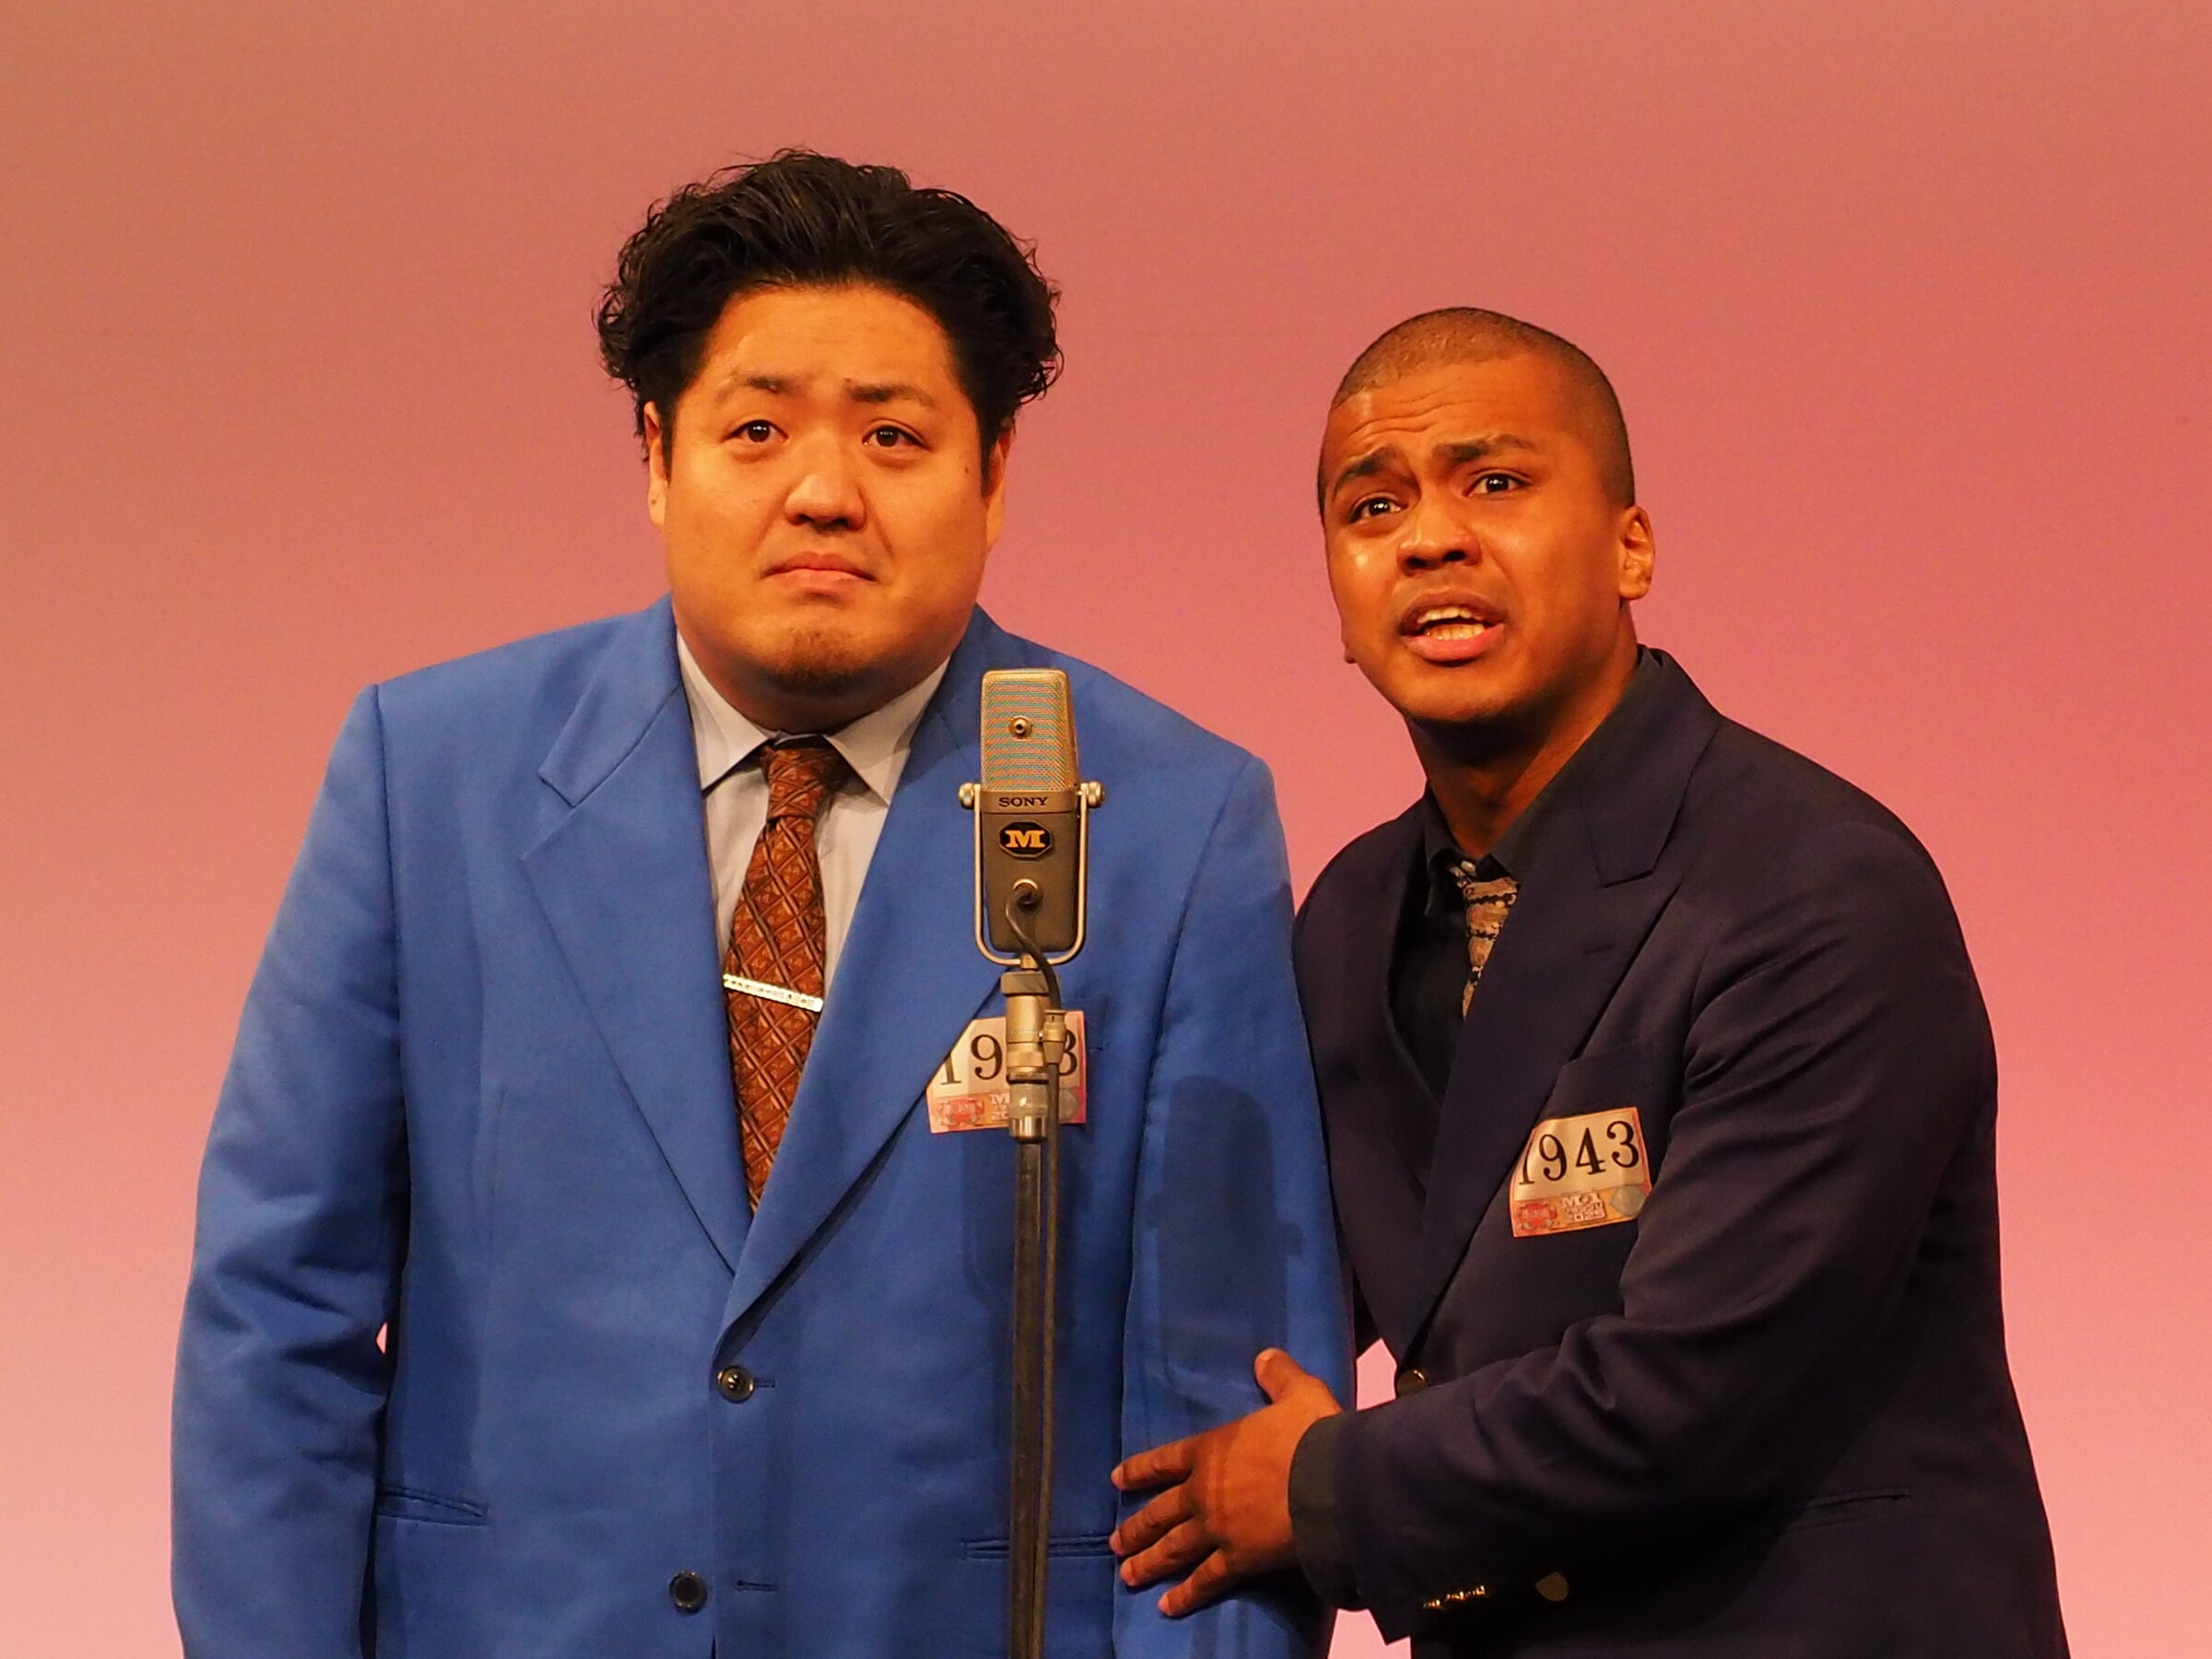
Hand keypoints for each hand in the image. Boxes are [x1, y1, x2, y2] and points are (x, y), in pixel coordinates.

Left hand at [1109, 1348, 1343, 1615]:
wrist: (1330, 1483)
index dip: (1139, 1470)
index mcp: (1213, 1450)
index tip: (1117, 1480)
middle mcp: (1204, 1491)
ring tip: (1127, 1574)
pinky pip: (1206, 1581)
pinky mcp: (1238, 1560)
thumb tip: (1266, 1356)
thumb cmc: (1312, 1435)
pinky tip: (1167, 1608)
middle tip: (1115, 1542)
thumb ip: (1278, 1375)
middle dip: (1136, 1527)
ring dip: (1149, 1562)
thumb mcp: (1298, 1393)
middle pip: (1161, 1511)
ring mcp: (1217, 1529)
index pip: (1165, 1460)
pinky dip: (1186, 1596)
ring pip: (1174, 1548)